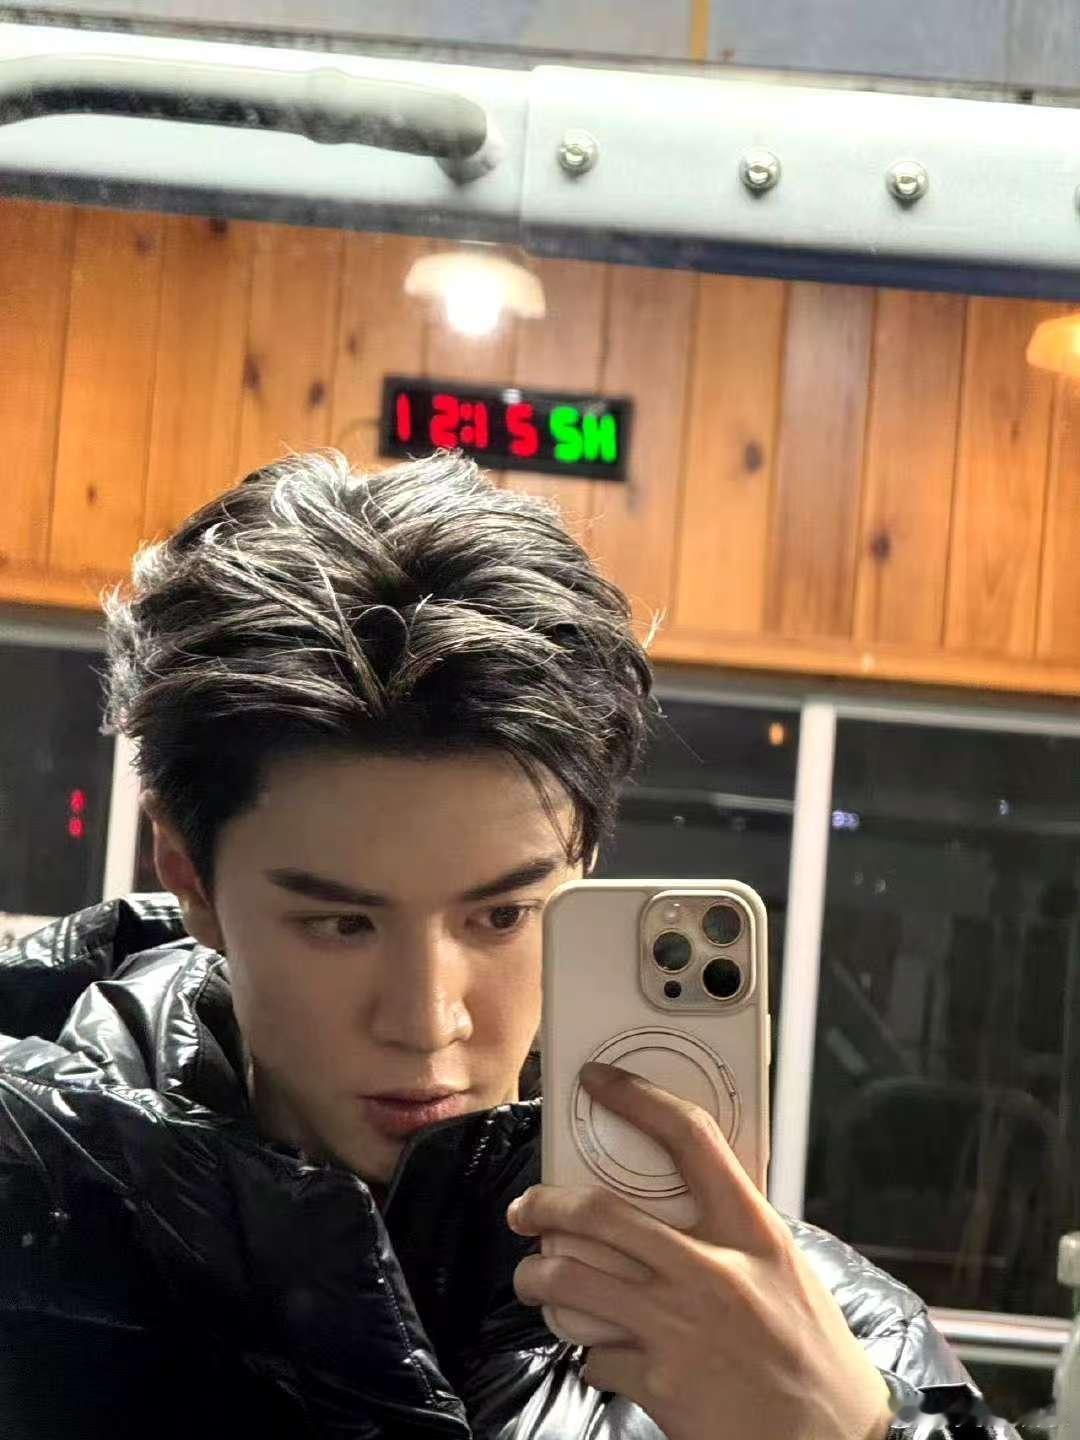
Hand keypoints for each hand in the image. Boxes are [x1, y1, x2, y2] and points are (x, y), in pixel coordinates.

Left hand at [508, 1062, 893, 1439]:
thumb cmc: (810, 1348)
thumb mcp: (783, 1267)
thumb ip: (732, 1230)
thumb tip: (673, 1198)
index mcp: (752, 1232)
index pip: (692, 1139)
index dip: (638, 1099)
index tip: (599, 1082)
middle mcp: (712, 1271)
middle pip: (600, 1213)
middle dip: (544, 1206)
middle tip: (525, 1209)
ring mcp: (679, 1328)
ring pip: (573, 1281)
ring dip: (539, 1279)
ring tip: (535, 1279)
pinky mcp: (659, 1384)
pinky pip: (596, 1354)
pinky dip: (591, 1352)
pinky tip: (602, 1353)